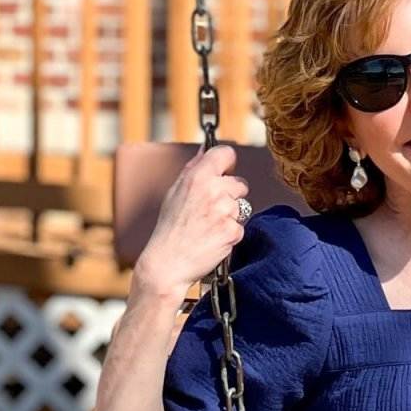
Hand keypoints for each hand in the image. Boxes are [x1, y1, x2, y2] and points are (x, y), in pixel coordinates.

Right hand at [132, 141, 251, 298]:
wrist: (168, 263)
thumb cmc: (170, 227)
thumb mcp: (175, 192)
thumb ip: (194, 169)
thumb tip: (207, 148)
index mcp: (197, 176)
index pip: (226, 153)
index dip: (227, 163)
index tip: (224, 172)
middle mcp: (213, 190)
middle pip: (240, 184)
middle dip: (231, 196)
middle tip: (211, 210)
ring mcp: (224, 211)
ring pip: (243, 207)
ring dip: (231, 216)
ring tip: (209, 226)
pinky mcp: (232, 231)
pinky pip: (241, 227)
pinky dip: (230, 234)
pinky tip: (213, 239)